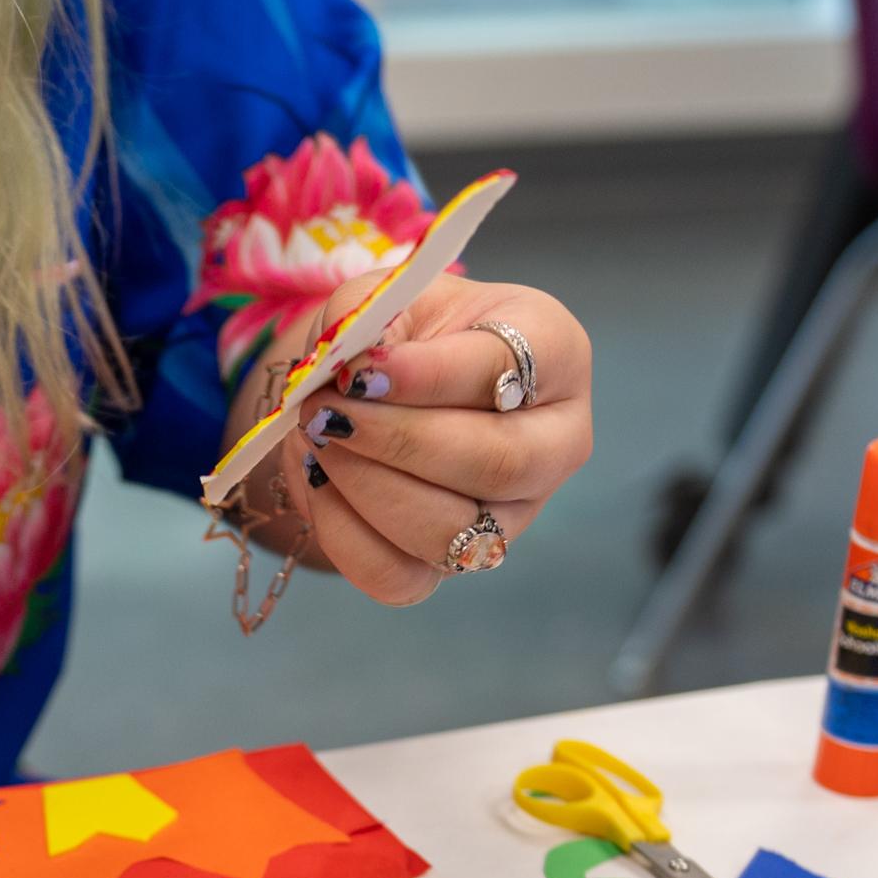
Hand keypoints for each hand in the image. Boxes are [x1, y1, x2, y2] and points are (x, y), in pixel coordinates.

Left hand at [266, 268, 593, 605]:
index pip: (506, 369)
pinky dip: (345, 534)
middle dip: (397, 441)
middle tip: (327, 412)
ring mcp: (515, 514)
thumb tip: (352, 374)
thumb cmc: (404, 337)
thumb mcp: (385, 300)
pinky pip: (400, 577)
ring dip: (367, 488)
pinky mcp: (459, 562)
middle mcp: (556, 442)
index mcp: (556, 354)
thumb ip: (367, 323)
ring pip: (450, 531)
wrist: (383, 390)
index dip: (426, 377)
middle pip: (498, 463)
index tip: (358, 372)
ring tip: (321, 440)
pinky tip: (323, 483)